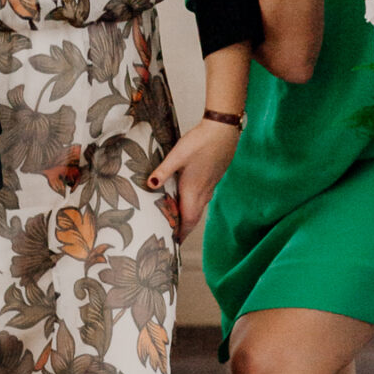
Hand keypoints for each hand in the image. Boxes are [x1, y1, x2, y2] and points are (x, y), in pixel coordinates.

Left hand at [148, 116, 240, 234]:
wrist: (223, 130)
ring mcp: (211, 185)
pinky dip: (194, 205)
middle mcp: (204, 192)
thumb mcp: (177, 155)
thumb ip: (163, 171)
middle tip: (172, 236)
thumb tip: (149, 185)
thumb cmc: (201, 142)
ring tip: (177, 220)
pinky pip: (203, 198)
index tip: (173, 244)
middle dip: (183, 229)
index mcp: (193, 191)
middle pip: (193, 218)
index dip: (181, 234)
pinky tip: (188, 197)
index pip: (188, 221)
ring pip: (199, 208)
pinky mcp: (214, 177)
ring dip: (189, 217)